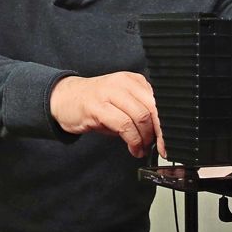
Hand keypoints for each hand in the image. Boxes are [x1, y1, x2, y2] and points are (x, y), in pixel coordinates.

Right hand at [50, 72, 165, 158]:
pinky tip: (132, 148)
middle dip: (161, 133)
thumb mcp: (121, 104)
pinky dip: (132, 141)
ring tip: (141, 149)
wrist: (63, 99)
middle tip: (160, 149)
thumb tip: (159, 135)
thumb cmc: (95, 104)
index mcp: (134, 81)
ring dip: (144, 139)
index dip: (167, 124)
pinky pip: (124, 125)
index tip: (169, 142)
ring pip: (140, 117)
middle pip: (153, 108)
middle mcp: (124, 83)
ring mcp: (110, 93)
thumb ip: (140, 113)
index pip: (159, 101)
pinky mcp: (97, 106)